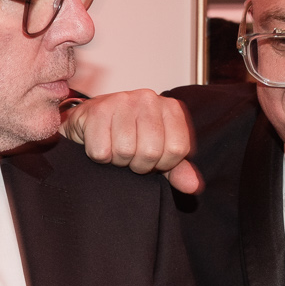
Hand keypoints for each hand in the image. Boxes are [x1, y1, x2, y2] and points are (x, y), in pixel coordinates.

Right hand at [62, 90, 201, 194]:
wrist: (91, 121)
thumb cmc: (129, 135)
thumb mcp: (159, 153)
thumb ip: (178, 170)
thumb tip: (193, 186)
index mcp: (170, 108)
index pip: (177, 149)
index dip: (163, 164)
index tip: (153, 159)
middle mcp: (149, 99)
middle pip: (151, 152)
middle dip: (139, 164)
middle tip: (131, 156)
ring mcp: (122, 101)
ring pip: (125, 151)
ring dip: (118, 160)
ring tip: (116, 148)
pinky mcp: (98, 110)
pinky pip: (102, 152)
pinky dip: (100, 156)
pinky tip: (102, 143)